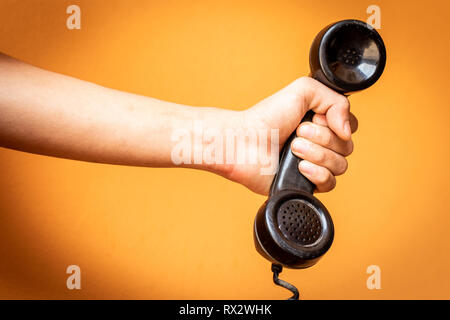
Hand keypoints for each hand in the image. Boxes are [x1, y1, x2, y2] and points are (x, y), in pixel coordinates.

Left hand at [221, 77, 356, 194]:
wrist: (245, 142)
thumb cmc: (267, 118)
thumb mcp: (304, 91)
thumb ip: (336, 100)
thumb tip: (348, 130)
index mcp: (321, 124)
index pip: (350, 127)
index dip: (337, 123)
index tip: (314, 118)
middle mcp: (320, 145)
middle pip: (347, 147)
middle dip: (322, 137)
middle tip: (297, 132)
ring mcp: (314, 165)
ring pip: (340, 165)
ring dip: (316, 154)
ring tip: (293, 148)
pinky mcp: (306, 184)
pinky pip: (330, 184)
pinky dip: (317, 173)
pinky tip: (300, 166)